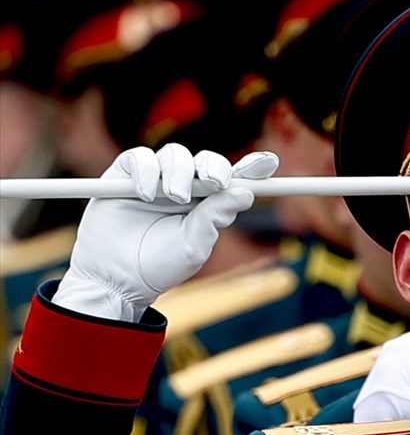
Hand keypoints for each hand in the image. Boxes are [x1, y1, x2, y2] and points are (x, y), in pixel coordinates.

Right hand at [53, 144, 278, 320]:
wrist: (116, 280)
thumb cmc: (159, 266)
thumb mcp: (194, 246)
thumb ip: (215, 218)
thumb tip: (245, 193)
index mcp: (207, 203)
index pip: (232, 178)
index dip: (252, 167)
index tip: (269, 163)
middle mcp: (184, 187)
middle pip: (206, 160)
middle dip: (215, 166)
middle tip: (215, 182)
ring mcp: (154, 179)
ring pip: (175, 154)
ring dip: (180, 172)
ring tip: (175, 197)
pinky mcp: (123, 176)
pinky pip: (139, 158)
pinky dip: (146, 171)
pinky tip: (146, 194)